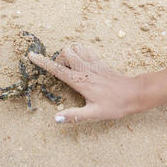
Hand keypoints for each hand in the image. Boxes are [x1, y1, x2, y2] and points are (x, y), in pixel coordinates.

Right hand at [28, 44, 144, 123]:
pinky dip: (79, 53)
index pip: (57, 69)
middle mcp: (85, 69)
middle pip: (66, 52)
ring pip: (75, 48)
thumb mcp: (95, 114)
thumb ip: (74, 116)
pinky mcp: (100, 62)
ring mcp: (93, 63)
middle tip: (59, 71)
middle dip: (58, 58)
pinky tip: (81, 64)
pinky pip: (86, 50)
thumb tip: (55, 119)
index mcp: (80, 81)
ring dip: (68, 54)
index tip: (31, 55)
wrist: (135, 94)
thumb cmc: (116, 105)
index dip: (42, 62)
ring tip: (69, 67)